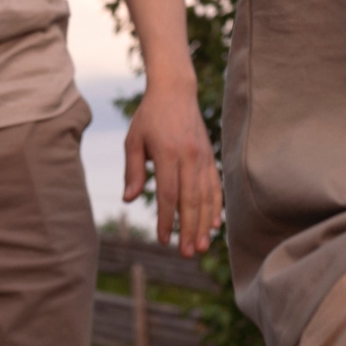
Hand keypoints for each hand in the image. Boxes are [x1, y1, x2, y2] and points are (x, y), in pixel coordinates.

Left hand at [123, 71, 220, 254]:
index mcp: (167, 153)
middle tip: (186, 254)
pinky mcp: (211, 157)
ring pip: (206, 196)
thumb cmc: (149, 117)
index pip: (168, 194)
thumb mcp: (134, 140)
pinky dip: (215, 207)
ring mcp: (203, 157)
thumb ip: (133, 171)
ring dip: (203, 224)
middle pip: (191, 200)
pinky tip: (214, 225)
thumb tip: (129, 200)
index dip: (167, 220)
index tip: (163, 240)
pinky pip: (215, 186)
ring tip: (201, 247)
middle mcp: (189, 156)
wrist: (176, 91)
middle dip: (189, 229)